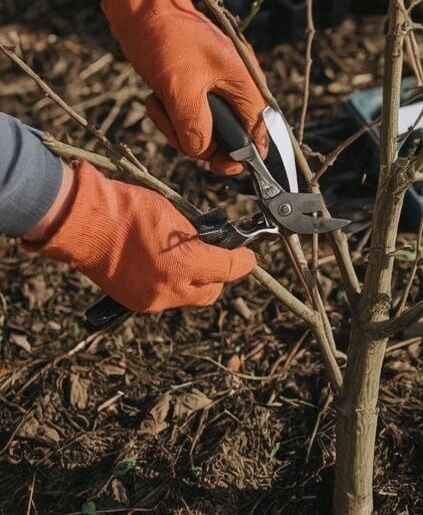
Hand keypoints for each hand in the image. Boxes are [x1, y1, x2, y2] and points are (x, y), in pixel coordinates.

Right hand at [23, 162, 254, 312]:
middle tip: (217, 255)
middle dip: (219, 275)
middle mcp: (171, 289)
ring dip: (194, 281)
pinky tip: (164, 267)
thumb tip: (208, 244)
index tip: (248, 255)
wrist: (82, 223)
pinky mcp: (136, 304)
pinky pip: (166, 299)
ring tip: (185, 258)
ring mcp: (152, 300)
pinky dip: (172, 286)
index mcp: (184, 264)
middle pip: (212, 291)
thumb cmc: (126, 210)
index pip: (228, 269)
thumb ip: (195, 236)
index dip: (243, 261)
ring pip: (189, 297)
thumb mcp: (173, 215)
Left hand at [101, 0, 268, 174]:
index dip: (239, 157)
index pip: (257, 137)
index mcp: (246, 87)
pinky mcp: (198, 89)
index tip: (215, 164)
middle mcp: (237, 90)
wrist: (142, 5)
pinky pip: (189, 117)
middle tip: (172, 120)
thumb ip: (196, 126)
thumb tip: (203, 153)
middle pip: (227, 139)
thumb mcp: (180, 87)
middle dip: (197, 139)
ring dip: (177, 126)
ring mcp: (217, 90)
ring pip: (204, 131)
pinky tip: (156, 98)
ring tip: (158, 102)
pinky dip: (171, 115)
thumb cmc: (167, 39)